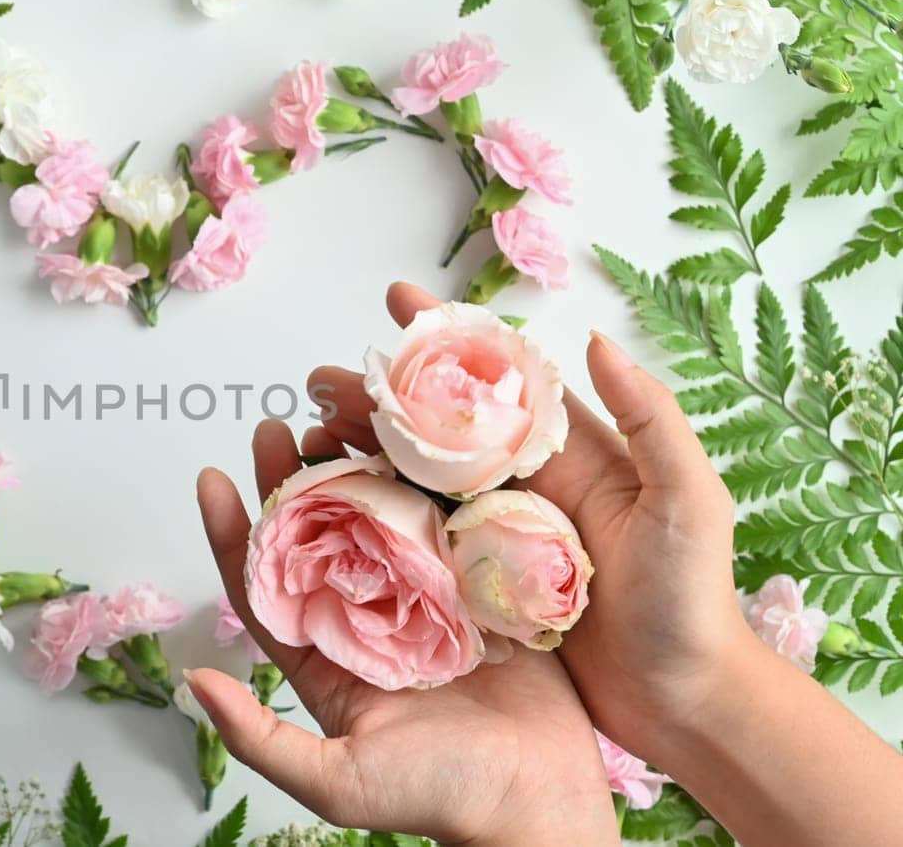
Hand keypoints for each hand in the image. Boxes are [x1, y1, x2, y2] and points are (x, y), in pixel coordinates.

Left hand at [190, 419, 618, 844]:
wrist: (540, 804)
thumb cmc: (440, 797)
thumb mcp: (337, 780)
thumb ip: (260, 738)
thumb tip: (195, 683)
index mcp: (328, 656)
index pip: (264, 583)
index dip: (234, 531)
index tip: (212, 476)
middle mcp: (369, 619)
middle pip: (318, 536)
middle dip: (290, 481)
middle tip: (275, 428)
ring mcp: (426, 598)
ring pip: (379, 518)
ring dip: (356, 469)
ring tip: (333, 419)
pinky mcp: (480, 587)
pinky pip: (448, 524)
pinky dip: (430, 485)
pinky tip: (414, 445)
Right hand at [305, 282, 752, 761]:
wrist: (683, 701)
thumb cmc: (693, 601)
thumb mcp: (691, 501)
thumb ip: (651, 419)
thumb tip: (596, 340)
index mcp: (574, 453)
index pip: (500, 380)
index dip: (449, 337)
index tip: (397, 300)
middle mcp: (528, 485)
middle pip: (440, 425)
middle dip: (380, 395)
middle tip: (321, 382)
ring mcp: (498, 535)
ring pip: (417, 478)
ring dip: (364, 451)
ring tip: (308, 435)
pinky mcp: (479, 585)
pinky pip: (419, 540)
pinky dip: (376, 515)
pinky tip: (333, 503)